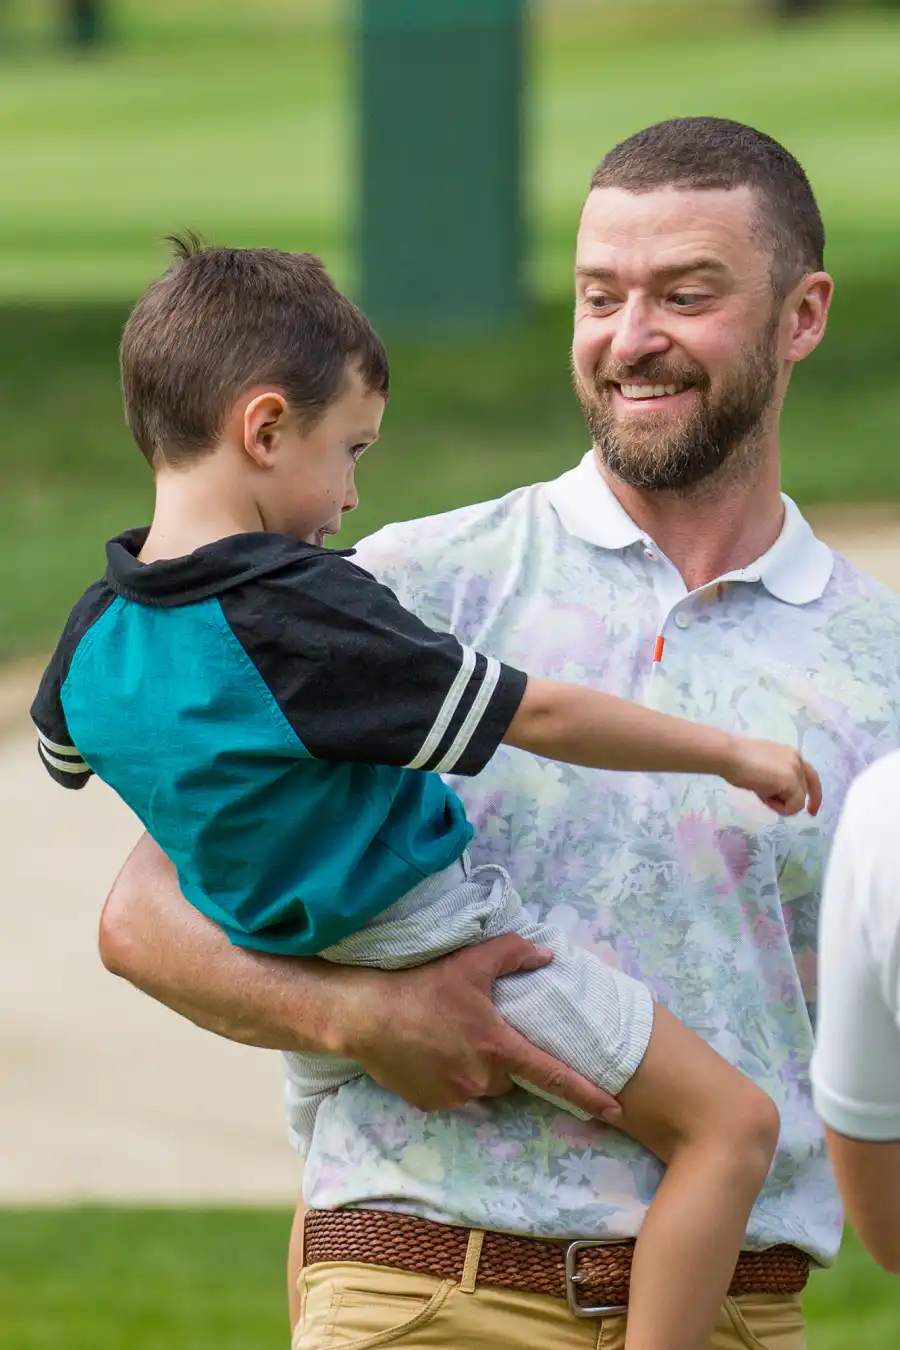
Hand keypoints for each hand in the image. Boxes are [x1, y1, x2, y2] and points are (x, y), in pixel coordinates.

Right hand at [338, 935, 622, 1121]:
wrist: (365, 1014)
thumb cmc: (422, 986)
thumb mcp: (470, 961)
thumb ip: (513, 954)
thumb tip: (548, 955)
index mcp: (498, 1046)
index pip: (553, 1075)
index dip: (588, 1093)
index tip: (616, 1110)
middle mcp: (482, 1079)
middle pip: (510, 1076)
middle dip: (502, 1057)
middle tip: (476, 1028)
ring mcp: (455, 1096)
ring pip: (482, 1086)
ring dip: (475, 1068)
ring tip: (447, 1037)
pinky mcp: (431, 1106)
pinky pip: (453, 1094)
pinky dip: (449, 1077)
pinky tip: (429, 1053)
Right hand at [725, 737, 821, 816]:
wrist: (729, 756)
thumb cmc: (737, 761)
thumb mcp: (763, 768)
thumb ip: (776, 776)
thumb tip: (776, 791)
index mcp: (791, 754)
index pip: (809, 776)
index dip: (812, 794)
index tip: (810, 810)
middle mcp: (798, 759)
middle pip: (806, 790)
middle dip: (790, 801)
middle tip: (801, 814)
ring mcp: (796, 770)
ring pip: (799, 800)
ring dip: (780, 804)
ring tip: (761, 794)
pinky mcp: (792, 782)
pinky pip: (794, 806)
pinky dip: (780, 808)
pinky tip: (763, 797)